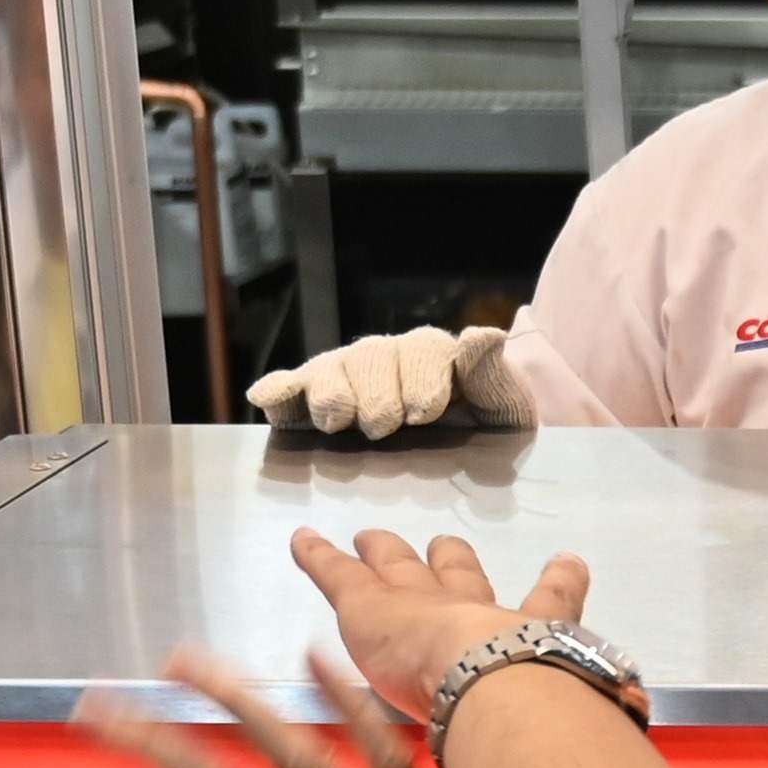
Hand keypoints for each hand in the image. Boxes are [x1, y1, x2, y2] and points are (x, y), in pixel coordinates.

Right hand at [252, 325, 528, 444]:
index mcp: (433, 353)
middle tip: (384, 425)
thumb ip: (490, 372)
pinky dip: (280, 391)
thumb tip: (486, 334)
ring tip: (337, 420)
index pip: (422, 353)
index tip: (423, 411)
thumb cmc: (482, 416)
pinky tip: (266, 400)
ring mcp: (348, 374)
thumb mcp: (501, 401)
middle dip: (376, 394)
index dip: (420, 380)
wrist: (464, 432)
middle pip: (371, 361)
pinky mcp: (317, 394)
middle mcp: (385, 356)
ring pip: (332, 371)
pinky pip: (295, 387)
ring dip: (333, 394)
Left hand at [285, 530, 593, 750]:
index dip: (559, 587)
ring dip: (386, 553)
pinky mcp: (369, 603)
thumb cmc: (538, 711)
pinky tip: (301, 541)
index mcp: (525, 642)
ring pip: (399, 567)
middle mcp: (474, 612)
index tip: (569, 562)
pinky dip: (319, 557)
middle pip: (463, 578)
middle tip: (452, 545)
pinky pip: (338, 573)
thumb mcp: (570, 723)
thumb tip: (618, 763)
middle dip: (457, 563)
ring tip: (372, 538)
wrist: (494, 683)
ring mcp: (420, 603)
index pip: (548, 611)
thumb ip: (584, 733)